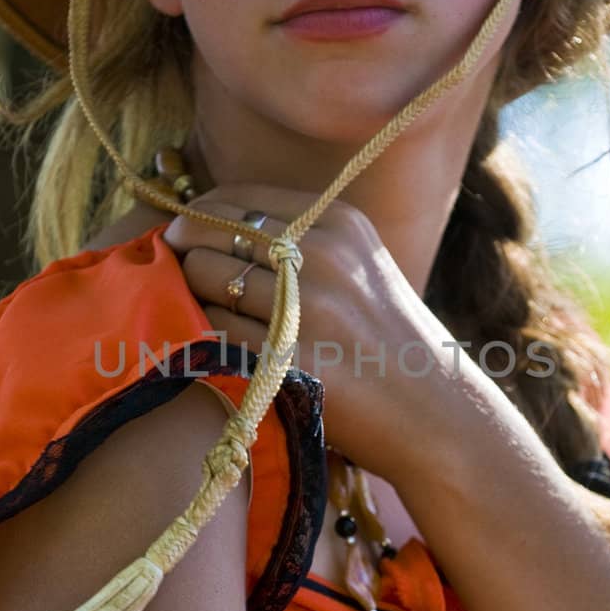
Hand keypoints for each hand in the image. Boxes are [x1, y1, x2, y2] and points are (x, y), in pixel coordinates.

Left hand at [160, 183, 444, 478]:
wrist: (432, 411)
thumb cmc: (385, 340)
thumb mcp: (358, 266)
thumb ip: (297, 237)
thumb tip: (204, 222)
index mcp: (338, 222)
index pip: (236, 199)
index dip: (197, 216)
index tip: (183, 236)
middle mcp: (322, 255)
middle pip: (212, 233)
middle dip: (184, 253)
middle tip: (177, 276)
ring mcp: (305, 307)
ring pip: (206, 277)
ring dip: (189, 295)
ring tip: (200, 313)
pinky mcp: (289, 358)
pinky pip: (214, 330)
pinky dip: (203, 336)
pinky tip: (216, 346)